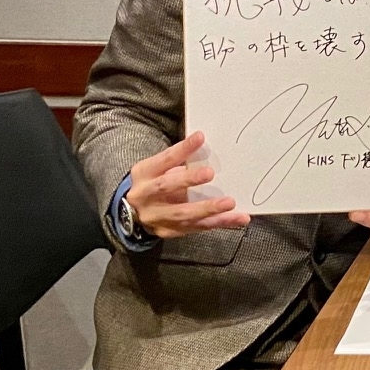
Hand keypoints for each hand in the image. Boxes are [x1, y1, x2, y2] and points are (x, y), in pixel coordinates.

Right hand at [125, 132, 249, 239]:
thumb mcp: (157, 169)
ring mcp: (156, 217)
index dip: (182, 149)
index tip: (200, 138)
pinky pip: (196, 228)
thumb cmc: (153, 183)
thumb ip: (178, 162)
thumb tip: (206, 147)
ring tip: (230, 203)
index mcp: (144, 174)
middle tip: (210, 173)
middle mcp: (145, 197)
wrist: (132, 213)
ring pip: (183, 214)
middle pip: (166, 187)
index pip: (163, 160)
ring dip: (208, 209)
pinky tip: (237, 219)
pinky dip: (219, 222)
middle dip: (188, 180)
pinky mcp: (168, 231)